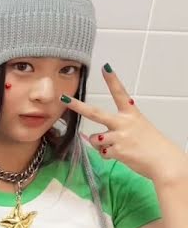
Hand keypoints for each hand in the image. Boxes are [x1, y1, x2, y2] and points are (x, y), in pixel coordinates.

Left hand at [63, 64, 187, 184]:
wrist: (163, 160)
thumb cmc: (150, 144)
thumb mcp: (138, 127)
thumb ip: (120, 126)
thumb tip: (99, 135)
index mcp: (131, 114)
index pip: (120, 93)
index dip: (112, 80)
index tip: (105, 67)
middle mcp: (124, 122)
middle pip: (95, 113)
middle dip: (77, 106)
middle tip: (63, 98)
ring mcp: (120, 136)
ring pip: (94, 138)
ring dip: (100, 145)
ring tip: (115, 146)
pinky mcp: (117, 150)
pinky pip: (102, 152)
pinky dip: (107, 155)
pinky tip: (120, 155)